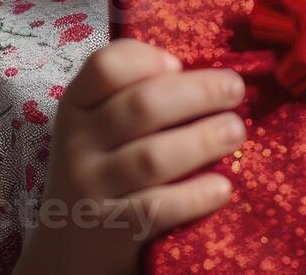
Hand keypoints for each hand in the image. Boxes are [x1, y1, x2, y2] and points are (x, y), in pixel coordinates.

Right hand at [13, 39, 246, 274]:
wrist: (70, 246)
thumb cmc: (104, 168)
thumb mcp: (100, 126)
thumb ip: (133, 92)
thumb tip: (188, 72)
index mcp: (76, 106)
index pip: (104, 67)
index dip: (147, 59)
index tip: (179, 64)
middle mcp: (77, 144)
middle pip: (141, 106)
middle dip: (198, 93)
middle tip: (234, 90)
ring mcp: (90, 189)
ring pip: (152, 158)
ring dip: (204, 140)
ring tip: (235, 132)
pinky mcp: (110, 229)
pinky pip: (157, 208)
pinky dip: (195, 195)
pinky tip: (222, 187)